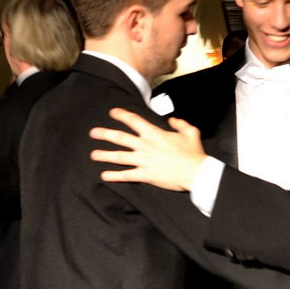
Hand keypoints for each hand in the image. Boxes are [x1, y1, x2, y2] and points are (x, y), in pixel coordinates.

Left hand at [89, 108, 206, 190]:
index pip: (134, 121)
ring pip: (119, 156)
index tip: (112, 112)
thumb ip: (180, 124)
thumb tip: (172, 120)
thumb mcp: (190, 132)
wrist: (195, 172)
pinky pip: (126, 175)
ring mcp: (144, 161)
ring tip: (93, 154)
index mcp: (154, 134)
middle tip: (93, 133)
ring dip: (105, 155)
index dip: (121, 115)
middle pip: (120, 138)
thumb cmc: (193, 153)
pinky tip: (104, 175)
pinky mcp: (145, 175)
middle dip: (104, 134)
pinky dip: (114, 176)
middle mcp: (145, 146)